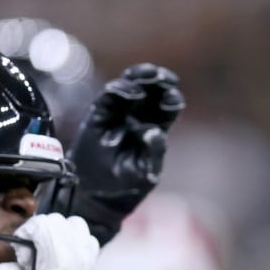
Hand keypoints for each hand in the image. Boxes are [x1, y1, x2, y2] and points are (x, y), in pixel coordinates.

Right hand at [0, 212, 117, 269]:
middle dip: (41, 231)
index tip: (21, 251)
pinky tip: (63, 257)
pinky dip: (74, 240)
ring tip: (49, 251)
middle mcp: (78, 254)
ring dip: (60, 232)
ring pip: (76, 225)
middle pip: (59, 220)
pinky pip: (87, 238)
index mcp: (59, 260)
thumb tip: (14, 263)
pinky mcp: (93, 265)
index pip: (44, 223)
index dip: (27, 232)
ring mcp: (89, 258)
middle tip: (33, 253)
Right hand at [59, 63, 184, 244]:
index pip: (166, 108)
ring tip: (150, 75)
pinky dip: (120, 90)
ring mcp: (118, 114)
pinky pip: (110, 97)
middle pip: (151, 91)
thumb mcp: (145, 173)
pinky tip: (131, 92)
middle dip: (159, 81)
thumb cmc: (125, 185)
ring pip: (130, 86)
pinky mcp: (99, 115)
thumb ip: (154, 152)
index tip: (174, 97)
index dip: (171, 99)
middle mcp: (137, 117)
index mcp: (154, 129)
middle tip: (165, 78)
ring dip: (141, 78)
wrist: (95, 195)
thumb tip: (154, 130)